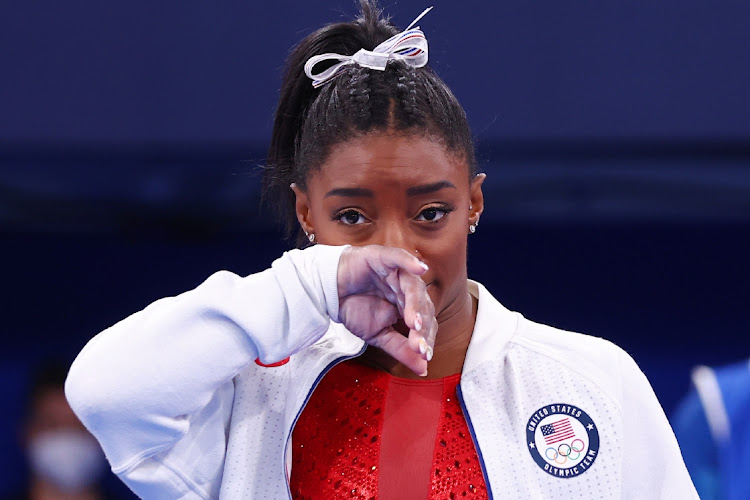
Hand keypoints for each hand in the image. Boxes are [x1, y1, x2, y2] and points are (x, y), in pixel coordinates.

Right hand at [337, 245, 435, 375]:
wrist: (328, 291)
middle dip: (421, 327)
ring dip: (415, 304)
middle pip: (423, 306)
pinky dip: (410, 262)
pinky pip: (400, 258)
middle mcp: (407, 289)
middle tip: (418, 345)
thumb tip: (423, 369)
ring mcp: (398, 272)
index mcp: (409, 307)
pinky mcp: (385, 258)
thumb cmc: (354, 307)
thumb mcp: (379, 335)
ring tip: (413, 322)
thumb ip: (401, 349)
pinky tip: (420, 269)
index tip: (424, 356)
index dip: (425, 339)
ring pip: (414, 287)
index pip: (425, 323)